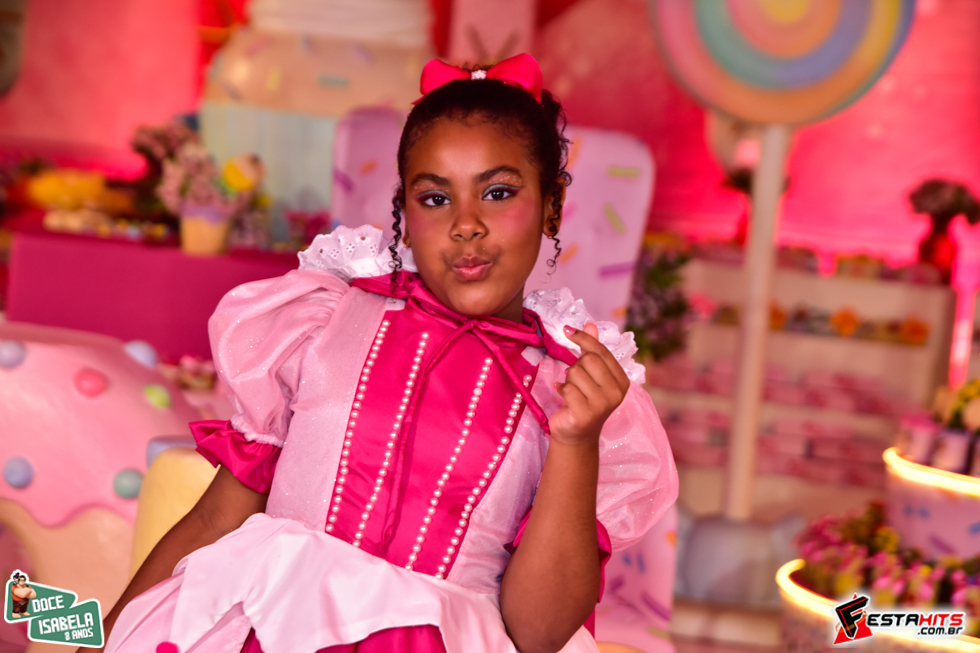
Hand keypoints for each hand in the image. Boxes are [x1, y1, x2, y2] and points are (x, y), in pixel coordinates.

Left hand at [549, 322, 630, 446]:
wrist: (576, 435)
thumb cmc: (583, 401)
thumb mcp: (590, 375)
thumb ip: (592, 351)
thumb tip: (591, 324)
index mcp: (621, 380)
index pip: (602, 351)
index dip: (583, 339)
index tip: (567, 330)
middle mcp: (616, 392)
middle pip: (588, 360)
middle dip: (575, 367)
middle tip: (575, 381)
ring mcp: (603, 404)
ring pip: (575, 373)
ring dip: (568, 380)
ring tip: (572, 392)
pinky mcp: (586, 414)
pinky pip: (567, 388)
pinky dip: (562, 390)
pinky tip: (565, 398)